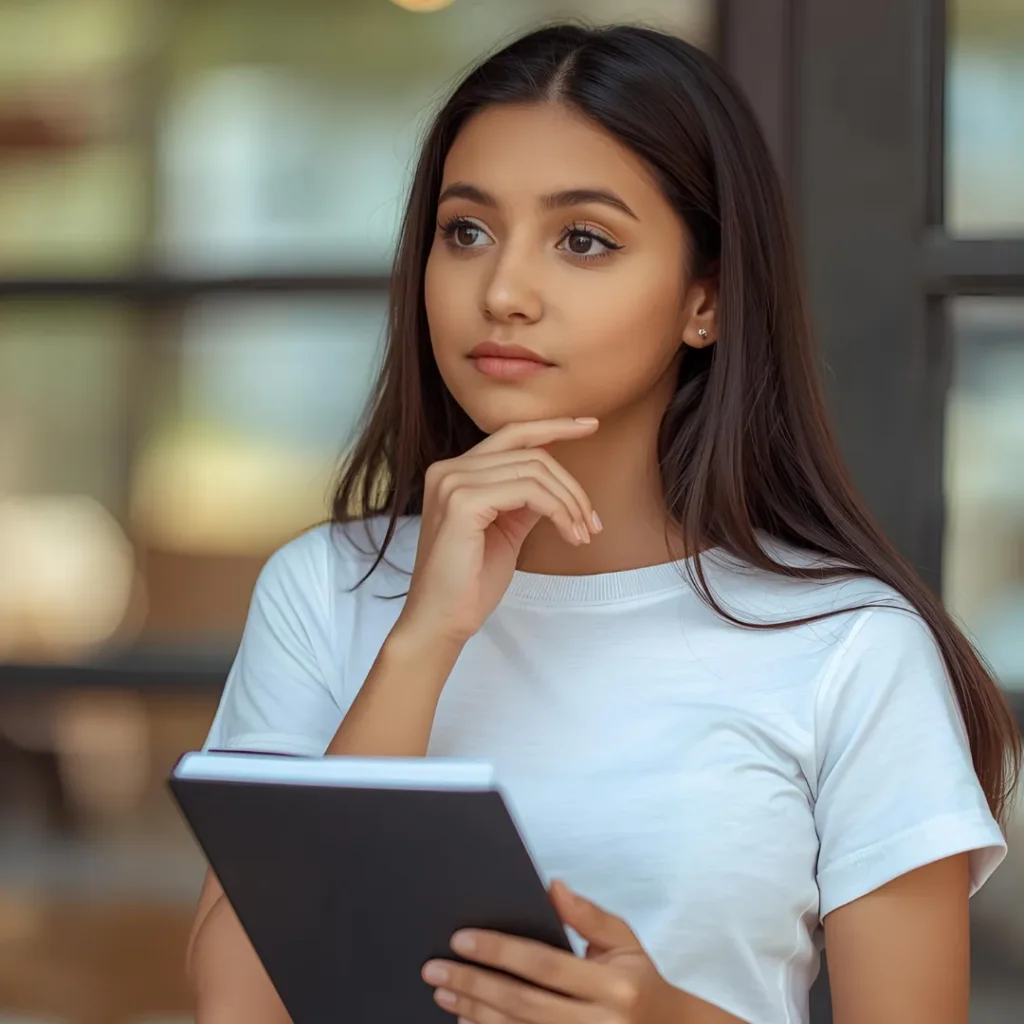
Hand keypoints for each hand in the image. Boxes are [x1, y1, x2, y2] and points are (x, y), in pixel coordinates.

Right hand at [396, 418, 601, 645]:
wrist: (443, 620)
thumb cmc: (471, 582)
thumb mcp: (506, 530)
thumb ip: (524, 499)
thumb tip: (556, 479)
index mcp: (455, 472)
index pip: (512, 434)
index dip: (553, 426)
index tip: (590, 426)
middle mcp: (448, 469)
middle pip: (531, 453)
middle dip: (571, 485)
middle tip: (591, 522)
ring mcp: (452, 482)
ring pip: (534, 470)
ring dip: (569, 502)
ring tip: (583, 533)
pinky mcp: (462, 502)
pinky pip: (528, 491)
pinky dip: (558, 510)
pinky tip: (568, 534)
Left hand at [421, 880, 739, 1023]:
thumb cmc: (638, 982)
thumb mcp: (624, 942)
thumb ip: (588, 915)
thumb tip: (550, 886)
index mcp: (614, 986)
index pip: (544, 965)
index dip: (499, 952)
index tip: (460, 939)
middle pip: (522, 1004)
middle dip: (474, 984)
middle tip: (434, 968)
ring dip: (473, 1012)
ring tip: (443, 991)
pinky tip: (466, 1021)